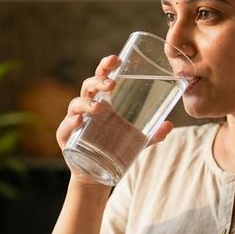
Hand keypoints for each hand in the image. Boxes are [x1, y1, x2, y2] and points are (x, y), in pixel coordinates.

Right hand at [57, 56, 173, 184]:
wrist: (97, 174)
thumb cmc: (114, 149)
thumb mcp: (136, 141)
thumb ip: (152, 134)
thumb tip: (169, 125)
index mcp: (103, 101)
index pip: (102, 78)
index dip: (106, 67)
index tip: (116, 58)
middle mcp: (87, 107)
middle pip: (89, 87)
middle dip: (98, 81)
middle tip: (111, 84)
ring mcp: (75, 121)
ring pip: (76, 105)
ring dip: (86, 103)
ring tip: (98, 108)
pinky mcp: (66, 138)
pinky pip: (65, 128)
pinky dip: (70, 124)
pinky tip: (79, 122)